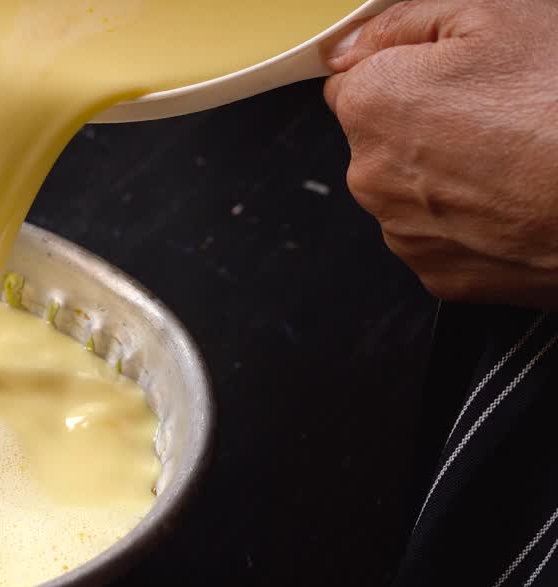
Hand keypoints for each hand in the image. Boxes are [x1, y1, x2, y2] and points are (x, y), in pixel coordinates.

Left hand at [323, 0, 557, 307]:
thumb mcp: (496, 15)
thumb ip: (403, 23)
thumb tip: (352, 44)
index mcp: (372, 106)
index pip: (351, 83)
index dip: (403, 73)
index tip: (446, 76)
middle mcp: (371, 175)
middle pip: (380, 141)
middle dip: (425, 125)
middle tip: (501, 115)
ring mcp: (404, 232)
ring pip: (411, 192)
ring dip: (450, 176)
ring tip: (517, 159)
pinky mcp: (440, 275)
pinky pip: (443, 238)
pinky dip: (473, 222)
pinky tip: (518, 199)